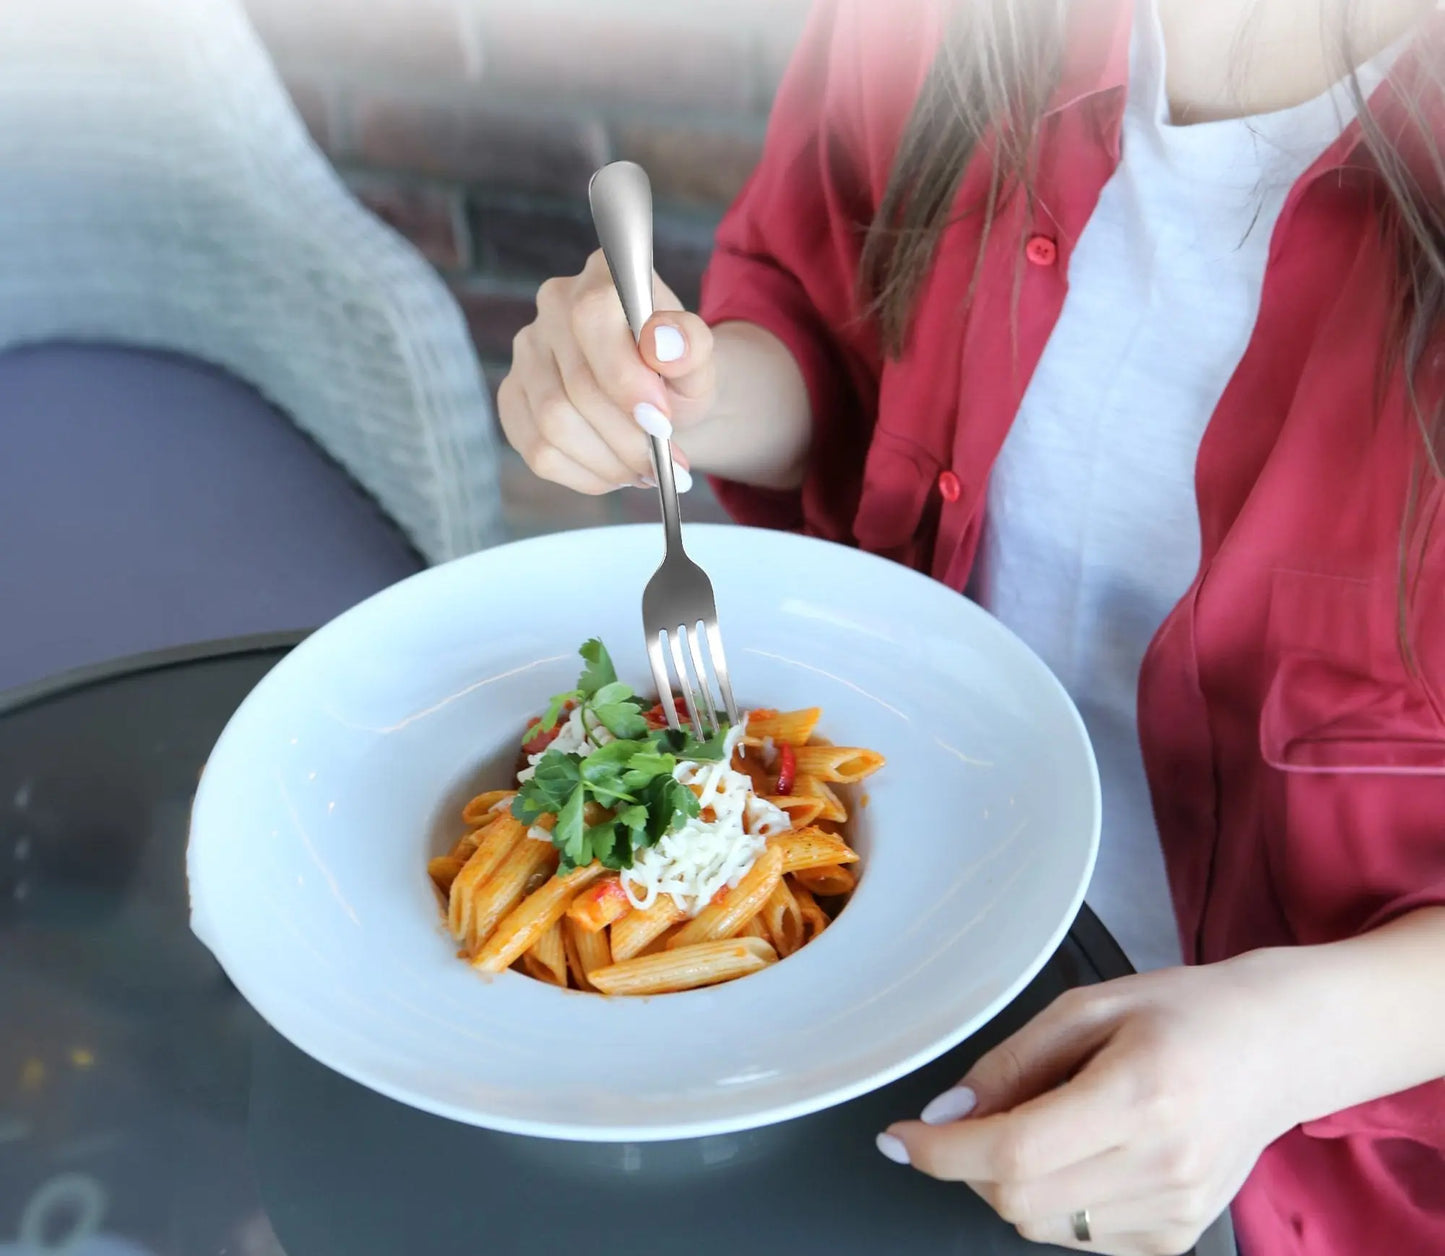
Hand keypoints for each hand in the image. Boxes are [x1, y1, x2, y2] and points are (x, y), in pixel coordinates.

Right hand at [498, 249, 715, 494]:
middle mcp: (554, 304)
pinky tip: (614, 472)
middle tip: (664, 463)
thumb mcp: (701, 359)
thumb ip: (692, 345)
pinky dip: (584, 474)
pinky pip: (537, 451)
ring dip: (608, 462)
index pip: (592, 318)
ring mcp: (526, 351)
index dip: (624, 378)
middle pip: (576, 386)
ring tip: (643, 470)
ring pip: (553, 424)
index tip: (660, 420)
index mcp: (603, 275)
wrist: (661, 394)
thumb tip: (665, 342)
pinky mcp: (513, 395)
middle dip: (627, 438)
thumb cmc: (678, 371)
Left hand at [877, 961, 1299, 1254]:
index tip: (897, 1137)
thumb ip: (1011, 1062)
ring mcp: (1177, 1210)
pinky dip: (1054, 1198)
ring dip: (1011, 1179)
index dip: (940, 1151)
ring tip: (1051, 1118)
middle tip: (977, 1112)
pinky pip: (1078, 1235)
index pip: (1013, 1151)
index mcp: (1140, 1095)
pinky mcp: (1179, 1237)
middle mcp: (1164, 1164)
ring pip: (1040, 1223)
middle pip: (1017, 1199)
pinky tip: (1082, 1149)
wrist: (1278, 1048)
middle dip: (968, 1162)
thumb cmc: (1187, 1013)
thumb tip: (946, 1113)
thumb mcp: (1089, 1006)